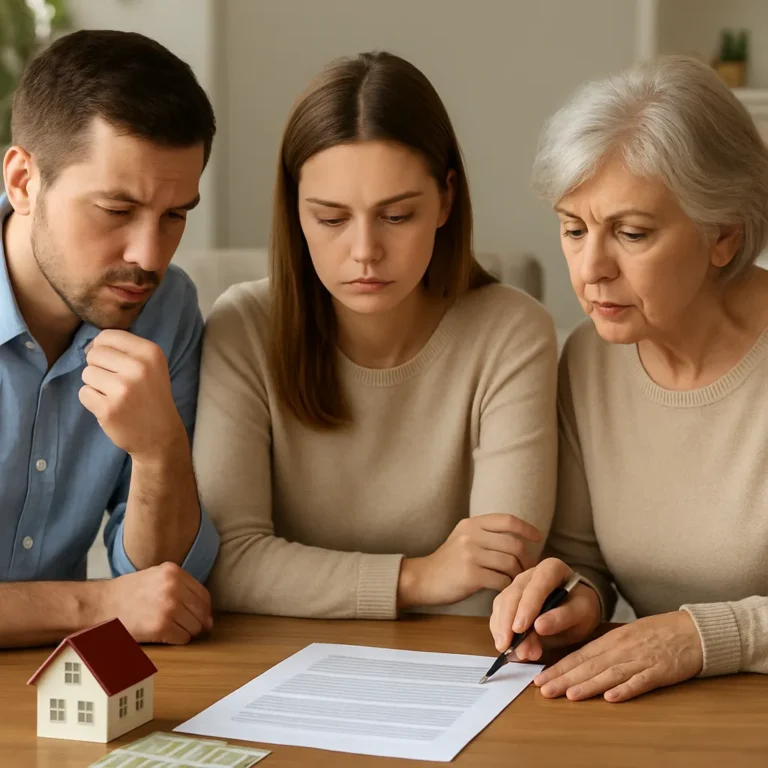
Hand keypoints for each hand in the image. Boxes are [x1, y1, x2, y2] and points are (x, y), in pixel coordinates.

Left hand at [79, 330, 184, 460]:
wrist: (161, 435)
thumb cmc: (151, 396)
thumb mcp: (151, 366)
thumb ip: (124, 351)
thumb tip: (88, 345)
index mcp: (150, 352)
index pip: (108, 336)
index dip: (103, 348)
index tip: (114, 364)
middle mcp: (138, 367)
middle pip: (94, 354)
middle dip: (99, 367)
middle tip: (116, 383)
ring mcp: (123, 389)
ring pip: (87, 373)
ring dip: (95, 385)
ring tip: (115, 396)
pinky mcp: (109, 408)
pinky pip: (84, 393)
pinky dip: (93, 401)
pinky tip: (110, 407)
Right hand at [95, 563, 212, 644]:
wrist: (101, 605)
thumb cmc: (127, 593)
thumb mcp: (156, 576)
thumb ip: (180, 586)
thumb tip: (206, 611)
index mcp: (174, 572)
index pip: (203, 594)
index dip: (204, 609)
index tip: (202, 617)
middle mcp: (174, 587)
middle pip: (202, 611)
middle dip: (198, 622)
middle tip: (189, 628)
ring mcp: (169, 607)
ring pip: (194, 626)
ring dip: (187, 632)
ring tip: (173, 630)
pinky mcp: (161, 626)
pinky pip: (183, 638)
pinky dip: (178, 640)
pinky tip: (166, 635)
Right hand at [397, 514, 541, 607]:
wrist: (424, 578)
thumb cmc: (449, 562)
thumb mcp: (464, 538)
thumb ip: (486, 534)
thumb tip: (520, 540)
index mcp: (472, 523)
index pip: (507, 520)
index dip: (526, 528)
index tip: (538, 538)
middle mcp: (471, 535)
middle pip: (513, 544)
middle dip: (527, 558)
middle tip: (530, 569)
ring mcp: (470, 554)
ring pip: (509, 563)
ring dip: (519, 574)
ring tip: (518, 580)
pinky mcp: (470, 575)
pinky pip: (501, 580)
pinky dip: (508, 586)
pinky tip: (505, 590)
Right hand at [489, 558, 600, 657]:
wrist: (576, 608)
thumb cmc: (580, 607)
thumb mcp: (582, 613)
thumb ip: (563, 617)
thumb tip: (539, 627)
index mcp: (551, 569)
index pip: (537, 585)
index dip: (527, 606)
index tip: (520, 629)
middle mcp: (529, 575)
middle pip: (512, 596)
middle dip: (508, 623)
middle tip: (510, 647)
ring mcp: (516, 586)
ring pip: (501, 606)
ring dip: (504, 631)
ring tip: (517, 654)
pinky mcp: (507, 601)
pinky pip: (498, 615)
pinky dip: (501, 633)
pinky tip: (509, 650)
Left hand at [534, 611, 703, 702]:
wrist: (693, 630)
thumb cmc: (658, 634)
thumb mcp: (626, 636)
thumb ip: (605, 649)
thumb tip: (580, 662)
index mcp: (612, 640)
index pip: (579, 656)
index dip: (559, 668)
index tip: (540, 680)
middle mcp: (621, 648)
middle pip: (588, 665)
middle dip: (564, 678)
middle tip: (544, 690)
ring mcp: (640, 659)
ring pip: (609, 673)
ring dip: (588, 685)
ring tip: (569, 695)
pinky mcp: (660, 670)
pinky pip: (641, 681)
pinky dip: (626, 689)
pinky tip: (611, 697)